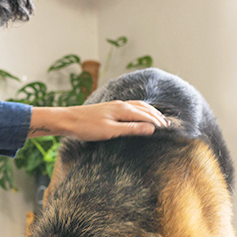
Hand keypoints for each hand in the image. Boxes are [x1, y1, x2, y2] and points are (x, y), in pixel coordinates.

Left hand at [30, 101, 168, 140]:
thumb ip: (131, 129)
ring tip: (158, 118)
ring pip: (138, 106)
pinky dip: (140, 110)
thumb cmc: (86, 127)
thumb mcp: (110, 131)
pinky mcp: (110, 108)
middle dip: (157, 116)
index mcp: (123, 109)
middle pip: (145, 108)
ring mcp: (115, 105)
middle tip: (168, 124)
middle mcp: (121, 104)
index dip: (158, 122)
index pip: (146, 115)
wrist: (68, 120)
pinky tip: (139, 113)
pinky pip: (131, 106)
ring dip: (150, 112)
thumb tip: (151, 129)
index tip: (169, 129)